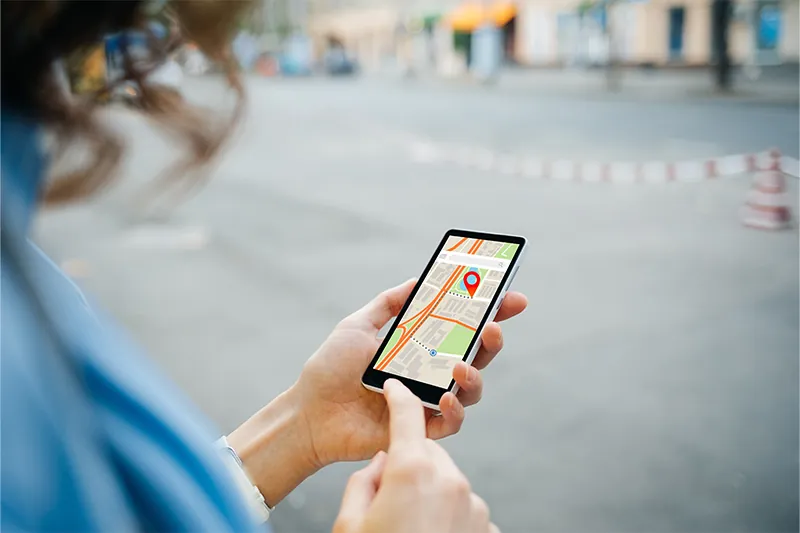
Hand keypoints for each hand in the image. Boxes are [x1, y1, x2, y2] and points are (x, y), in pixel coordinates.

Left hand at [227, 279, 525, 505]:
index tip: (511, 296)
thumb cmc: (330, 369)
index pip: (463, 328)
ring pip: (470, 389)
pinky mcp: (420, 428)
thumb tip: (419, 279)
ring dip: (475, 375)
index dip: (491, 313)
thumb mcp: (357, 325)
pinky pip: (452, 422)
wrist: (308, 412)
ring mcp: (427, 400)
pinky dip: (455, 410)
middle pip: (476, 356)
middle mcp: (430, 373)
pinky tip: (444, 396)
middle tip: (494, 325)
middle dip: (492, 339)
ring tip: (460, 364)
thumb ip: (389, 303)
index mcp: (420, 347)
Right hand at [334, 380, 498, 532]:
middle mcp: (450, 480)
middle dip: (410, 461)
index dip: (398, 397)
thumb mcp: (349, 523)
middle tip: (388, 492)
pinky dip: (448, 514)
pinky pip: (463, 507)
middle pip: (427, 452)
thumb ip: (364, 481)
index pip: (406, 417)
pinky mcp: (484, 528)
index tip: (394, 386)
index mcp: (412, 472)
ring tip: (408, 525)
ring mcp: (472, 505)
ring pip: (447, 479)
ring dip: (430, 490)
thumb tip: (382, 464)